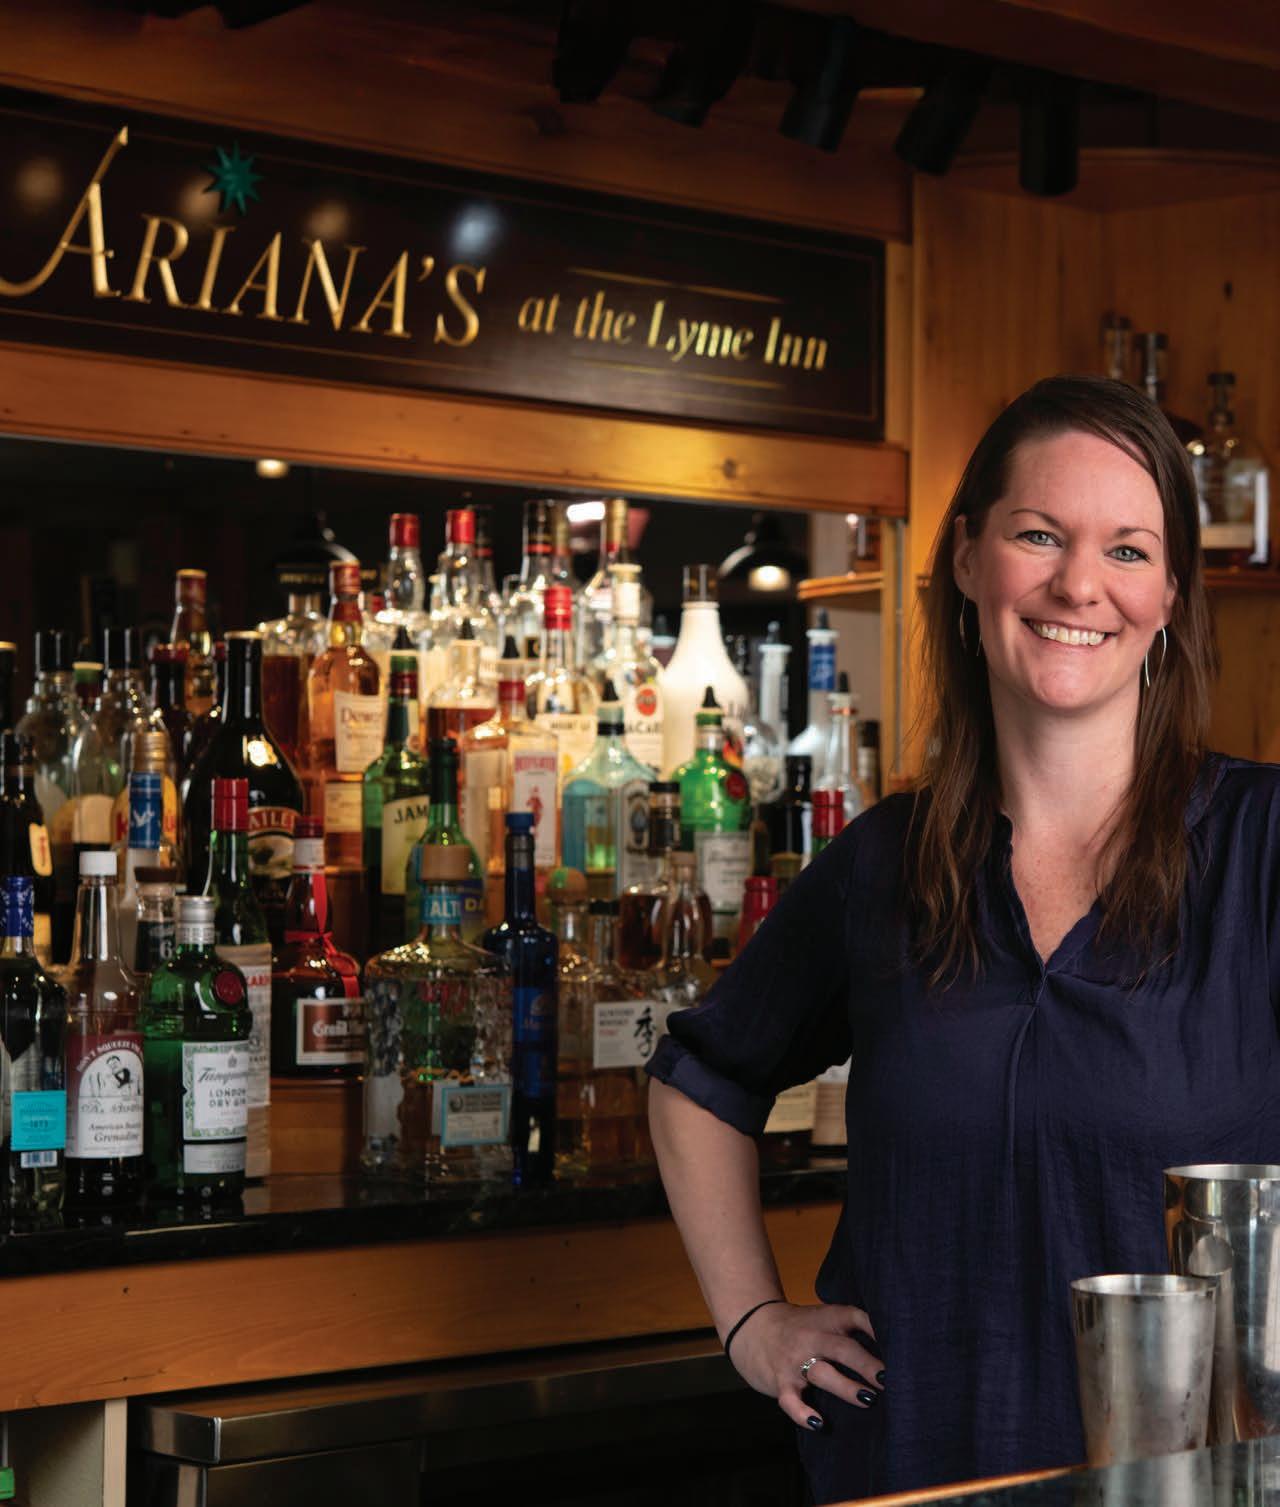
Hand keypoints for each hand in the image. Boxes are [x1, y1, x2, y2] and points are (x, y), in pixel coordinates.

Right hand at [728, 1301, 883, 1429]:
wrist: (753, 1325)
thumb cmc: (800, 1327)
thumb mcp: (824, 1318)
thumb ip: (850, 1329)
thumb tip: (895, 1349)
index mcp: (827, 1319)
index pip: (855, 1316)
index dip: (876, 1328)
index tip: (899, 1342)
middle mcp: (812, 1337)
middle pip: (842, 1348)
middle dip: (866, 1364)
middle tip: (889, 1380)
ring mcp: (795, 1360)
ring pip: (822, 1374)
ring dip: (846, 1387)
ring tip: (868, 1400)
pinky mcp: (781, 1381)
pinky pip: (791, 1399)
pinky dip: (803, 1413)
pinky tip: (818, 1424)